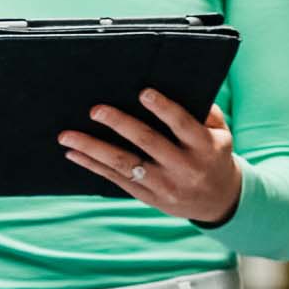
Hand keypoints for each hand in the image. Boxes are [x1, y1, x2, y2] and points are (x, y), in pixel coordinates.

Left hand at [57, 90, 242, 224]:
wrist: (219, 201)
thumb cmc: (213, 156)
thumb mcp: (221, 134)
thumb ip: (207, 112)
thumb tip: (183, 87)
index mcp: (204, 147)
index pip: (183, 125)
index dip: (164, 109)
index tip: (143, 92)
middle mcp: (184, 167)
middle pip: (147, 142)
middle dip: (119, 124)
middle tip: (95, 110)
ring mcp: (164, 185)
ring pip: (124, 164)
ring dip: (93, 148)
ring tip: (67, 135)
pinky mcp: (148, 196)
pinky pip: (116, 179)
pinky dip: (92, 165)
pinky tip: (73, 153)